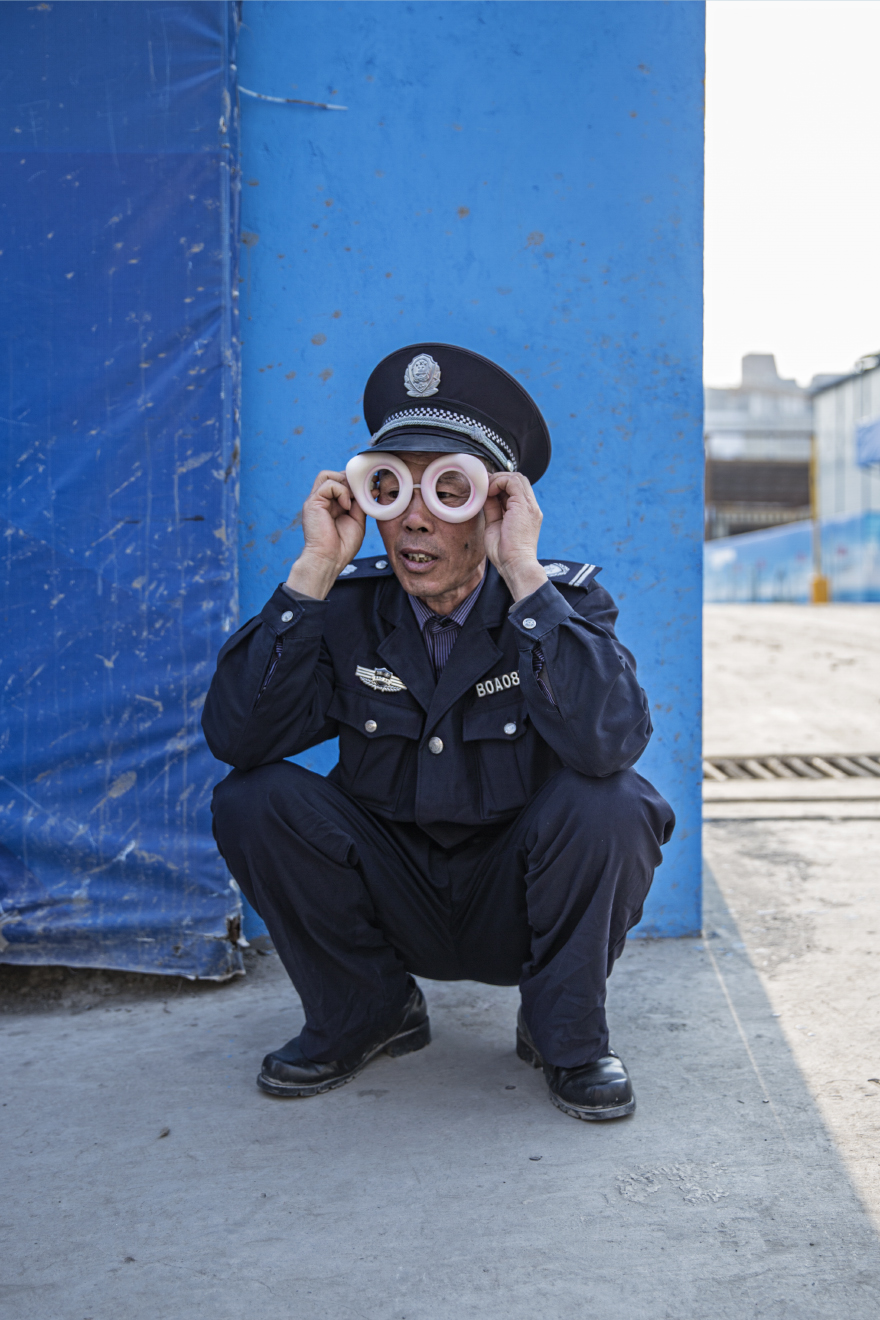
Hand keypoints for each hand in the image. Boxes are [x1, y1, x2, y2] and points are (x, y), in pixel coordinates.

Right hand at [286, 469, 365, 598]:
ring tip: (353, 499)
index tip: (374, 486)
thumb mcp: (356, 520)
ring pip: (328, 475)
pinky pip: (328, 484)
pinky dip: (341, 491)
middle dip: (352, 480)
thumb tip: (367, 489)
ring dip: (345, 484)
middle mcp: (323, 501)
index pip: (342, 483)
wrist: (329, 560)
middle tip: (366, 489)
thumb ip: (359, 504)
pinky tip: (346, 506)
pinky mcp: (312, 502)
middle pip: (335, 476)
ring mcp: (316, 501)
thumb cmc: (342, 546)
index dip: (357, 483)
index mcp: (333, 505)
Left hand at [483, 472, 547, 601]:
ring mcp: (530, 506)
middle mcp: (531, 507)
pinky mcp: (524, 506)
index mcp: (526, 513)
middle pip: (518, 480)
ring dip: (498, 480)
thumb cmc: (505, 553)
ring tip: (487, 490)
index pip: (516, 489)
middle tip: (484, 487)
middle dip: (499, 479)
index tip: (486, 491)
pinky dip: (499, 482)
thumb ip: (492, 509)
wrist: (515, 565)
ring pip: (516, 478)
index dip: (500, 485)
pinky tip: (490, 492)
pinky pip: (512, 482)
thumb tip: (485, 496)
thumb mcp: (495, 525)